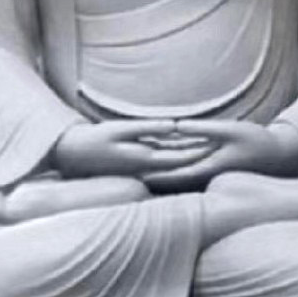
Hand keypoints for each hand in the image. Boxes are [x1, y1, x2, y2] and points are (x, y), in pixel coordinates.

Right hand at [53, 119, 215, 179]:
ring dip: (191, 157)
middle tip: (224, 148)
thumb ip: (149, 128)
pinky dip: (177, 155)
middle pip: (181, 164)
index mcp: (145, 161)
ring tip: (213, 147)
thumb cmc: (95, 139)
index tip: (219, 144)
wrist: (73, 154)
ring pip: (174, 164)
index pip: (181, 158)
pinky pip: (163, 162)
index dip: (201, 151)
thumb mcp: (121, 129)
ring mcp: (143, 170)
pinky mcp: (138, 166)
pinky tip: (188, 149)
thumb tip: (174, 126)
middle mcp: (147, 169)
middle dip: (201, 156)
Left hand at [142, 119, 297, 189]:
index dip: (151, 173)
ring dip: (158, 170)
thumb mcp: (230, 131)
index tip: (132, 172)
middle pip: (171, 178)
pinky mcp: (213, 167)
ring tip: (135, 166)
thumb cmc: (257, 141)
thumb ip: (202, 130)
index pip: (173, 175)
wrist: (280, 155)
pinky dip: (172, 164)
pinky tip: (160, 158)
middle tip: (124, 171)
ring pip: (178, 173)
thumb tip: (176, 126)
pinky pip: (187, 167)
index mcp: (208, 169)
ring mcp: (209, 172)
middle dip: (149, 175)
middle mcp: (205, 175)